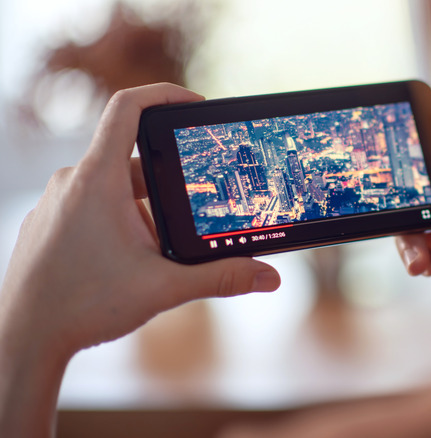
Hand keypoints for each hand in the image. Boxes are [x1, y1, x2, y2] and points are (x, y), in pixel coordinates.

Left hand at [0, 83, 279, 436]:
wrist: (22, 339)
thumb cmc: (83, 307)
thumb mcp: (163, 288)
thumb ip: (220, 278)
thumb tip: (269, 277)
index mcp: (98, 179)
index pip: (128, 108)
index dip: (165, 95)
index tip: (194, 104)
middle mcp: (72, 181)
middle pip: (133, 160)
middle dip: (168, 187)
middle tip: (192, 214)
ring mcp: (55, 201)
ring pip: (112, 188)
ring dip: (143, 211)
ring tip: (155, 254)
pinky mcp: (48, 223)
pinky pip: (90, 206)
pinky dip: (117, 223)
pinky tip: (125, 263)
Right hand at [397, 102, 430, 331]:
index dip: (422, 142)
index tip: (397, 152)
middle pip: (425, 176)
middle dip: (411, 202)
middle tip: (413, 221)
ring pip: (414, 210)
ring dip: (412, 236)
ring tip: (423, 258)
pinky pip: (416, 239)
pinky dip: (415, 253)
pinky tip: (426, 268)